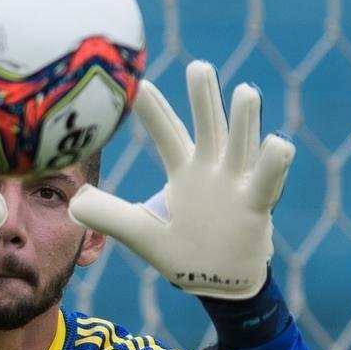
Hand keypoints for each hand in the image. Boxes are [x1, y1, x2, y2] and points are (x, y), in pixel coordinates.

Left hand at [68, 61, 294, 299]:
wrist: (218, 283)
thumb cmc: (183, 251)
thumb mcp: (141, 233)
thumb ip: (110, 216)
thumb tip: (72, 204)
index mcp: (185, 171)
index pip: (167, 133)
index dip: (153, 110)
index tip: (136, 82)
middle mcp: (212, 171)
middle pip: (208, 128)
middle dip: (204, 99)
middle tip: (198, 66)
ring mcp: (236, 186)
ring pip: (240, 147)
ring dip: (243, 122)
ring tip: (245, 91)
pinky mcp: (254, 207)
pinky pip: (265, 184)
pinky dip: (272, 166)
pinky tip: (278, 143)